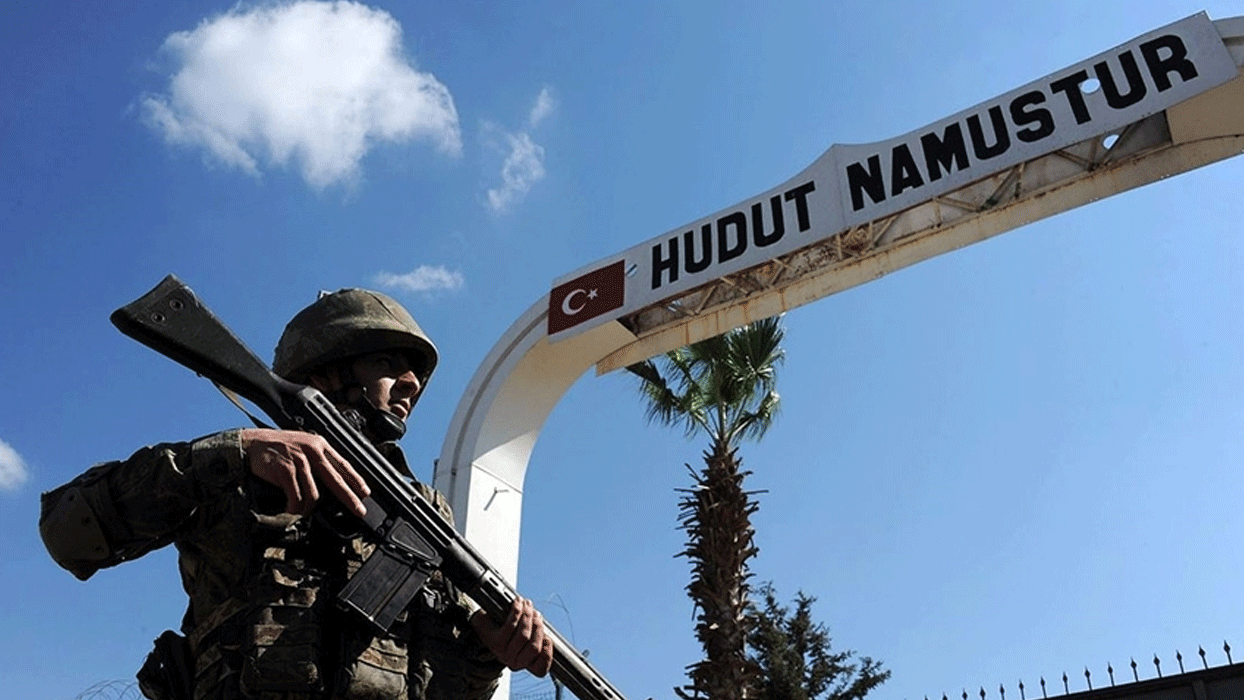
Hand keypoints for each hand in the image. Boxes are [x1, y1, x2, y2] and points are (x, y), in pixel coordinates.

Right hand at [240, 428, 370, 516]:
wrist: (252, 444)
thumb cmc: (278, 447)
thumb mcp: (303, 445)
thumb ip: (318, 459)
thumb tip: (333, 481)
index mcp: (319, 445)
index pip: (343, 464)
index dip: (356, 480)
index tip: (365, 493)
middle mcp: (312, 451)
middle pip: (336, 480)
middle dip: (350, 498)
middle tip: (359, 510)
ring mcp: (299, 461)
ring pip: (314, 494)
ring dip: (308, 507)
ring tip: (302, 510)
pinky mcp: (286, 471)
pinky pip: (296, 497)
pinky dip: (294, 506)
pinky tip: (291, 508)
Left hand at [470, 597, 554, 676]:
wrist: (483, 625)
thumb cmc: (508, 630)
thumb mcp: (523, 637)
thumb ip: (536, 635)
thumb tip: (544, 627)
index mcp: (524, 663)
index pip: (540, 669)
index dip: (548, 654)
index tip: (548, 637)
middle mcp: (514, 662)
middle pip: (534, 647)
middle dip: (538, 627)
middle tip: (537, 614)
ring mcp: (503, 653)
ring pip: (523, 636)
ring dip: (528, 617)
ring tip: (528, 606)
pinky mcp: (494, 642)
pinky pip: (510, 626)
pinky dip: (517, 611)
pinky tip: (518, 603)